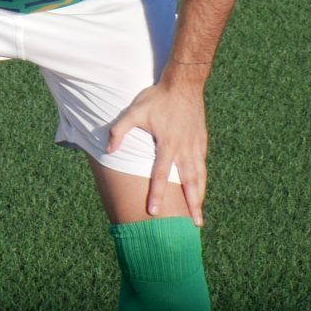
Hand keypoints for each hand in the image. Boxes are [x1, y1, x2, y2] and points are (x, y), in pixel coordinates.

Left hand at [104, 78, 209, 225]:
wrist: (184, 85)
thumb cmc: (156, 99)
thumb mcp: (133, 112)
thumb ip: (119, 131)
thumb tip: (109, 150)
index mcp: (167, 145)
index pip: (160, 175)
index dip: (157, 194)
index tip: (155, 211)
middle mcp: (185, 149)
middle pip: (189, 183)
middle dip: (192, 205)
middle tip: (194, 225)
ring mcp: (196, 146)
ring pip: (199, 177)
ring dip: (199, 197)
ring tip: (199, 215)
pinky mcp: (202, 142)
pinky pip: (202, 166)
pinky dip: (202, 180)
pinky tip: (200, 190)